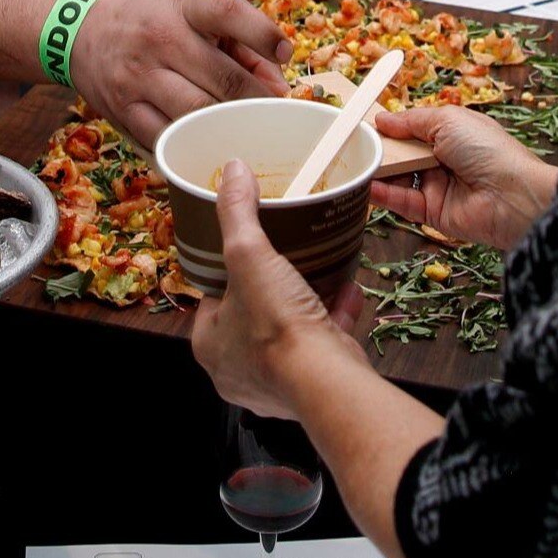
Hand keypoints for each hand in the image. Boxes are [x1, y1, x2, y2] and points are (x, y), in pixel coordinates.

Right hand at [68, 0, 290, 148]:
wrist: (79, 28)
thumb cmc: (148, 18)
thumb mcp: (189, 11)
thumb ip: (238, 41)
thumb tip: (276, 83)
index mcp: (182, 8)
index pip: (228, 12)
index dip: (263, 33)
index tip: (287, 53)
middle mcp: (160, 40)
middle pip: (222, 78)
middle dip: (258, 100)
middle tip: (274, 111)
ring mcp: (139, 78)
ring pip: (198, 114)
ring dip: (229, 126)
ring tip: (246, 130)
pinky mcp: (124, 110)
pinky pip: (167, 138)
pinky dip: (193, 145)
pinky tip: (210, 144)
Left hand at [192, 159, 368, 418]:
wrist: (327, 382)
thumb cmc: (276, 324)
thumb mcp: (249, 255)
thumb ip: (238, 212)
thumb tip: (231, 170)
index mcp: (209, 345)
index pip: (211, 299)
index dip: (225, 272)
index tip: (242, 249)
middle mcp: (236, 371)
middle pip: (250, 315)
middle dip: (270, 287)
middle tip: (283, 258)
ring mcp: (274, 384)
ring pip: (287, 332)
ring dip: (304, 300)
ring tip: (318, 270)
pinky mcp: (311, 387)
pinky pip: (320, 343)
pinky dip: (333, 316)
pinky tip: (347, 291)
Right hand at [370, 108, 557, 252]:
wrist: (512, 196)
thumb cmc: (486, 149)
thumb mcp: (447, 121)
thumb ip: (411, 121)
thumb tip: (382, 119)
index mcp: (452, 134)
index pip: (414, 129)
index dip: (392, 127)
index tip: (365, 124)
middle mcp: (443, 160)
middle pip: (403, 154)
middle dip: (381, 149)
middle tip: (353, 145)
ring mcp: (438, 187)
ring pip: (400, 178)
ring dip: (379, 171)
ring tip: (353, 163)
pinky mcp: (433, 214)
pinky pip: (403, 202)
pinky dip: (383, 195)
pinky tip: (366, 186)